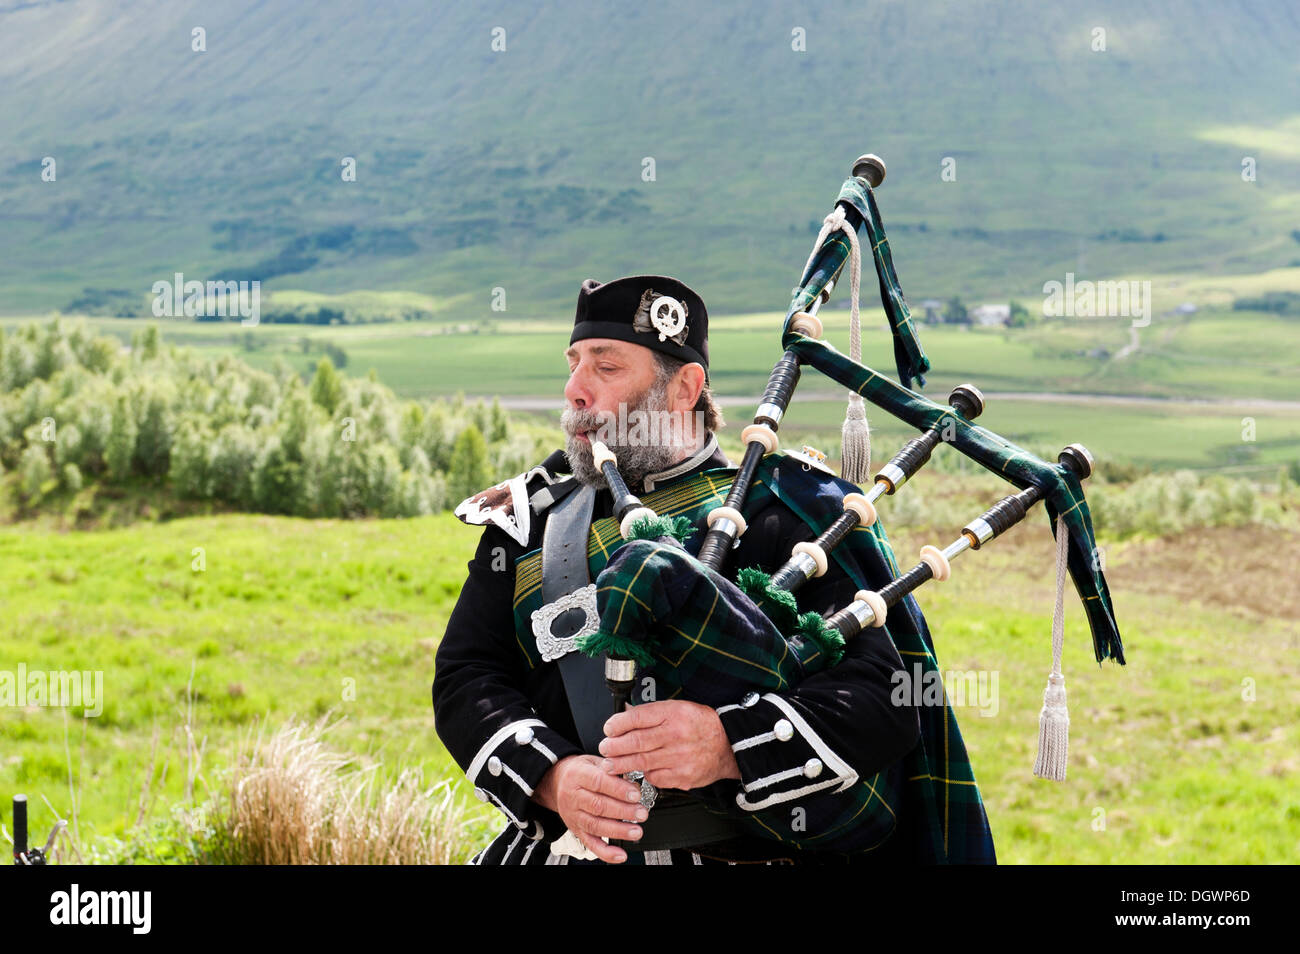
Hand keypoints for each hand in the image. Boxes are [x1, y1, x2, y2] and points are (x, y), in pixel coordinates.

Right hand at [533, 754, 645, 863]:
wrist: (556, 782)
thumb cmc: (580, 771)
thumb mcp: (594, 762)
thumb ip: (613, 770)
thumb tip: (634, 782)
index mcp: (578, 775)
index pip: (598, 782)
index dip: (618, 789)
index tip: (636, 794)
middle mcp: (573, 796)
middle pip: (598, 806)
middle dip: (623, 811)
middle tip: (641, 813)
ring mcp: (573, 815)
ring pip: (595, 825)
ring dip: (618, 831)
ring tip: (636, 831)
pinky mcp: (576, 830)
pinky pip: (590, 843)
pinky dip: (606, 852)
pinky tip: (620, 854)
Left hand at [599, 700, 740, 789]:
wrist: (728, 745)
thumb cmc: (700, 725)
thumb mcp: (677, 709)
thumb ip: (651, 714)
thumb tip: (623, 718)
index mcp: (674, 713)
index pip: (638, 717)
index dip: (617, 724)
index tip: (608, 728)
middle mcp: (676, 735)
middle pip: (636, 742)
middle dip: (614, 747)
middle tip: (604, 748)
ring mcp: (680, 757)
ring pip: (642, 762)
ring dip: (621, 764)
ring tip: (610, 764)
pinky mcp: (682, 776)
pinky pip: (655, 777)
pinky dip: (644, 774)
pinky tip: (640, 770)